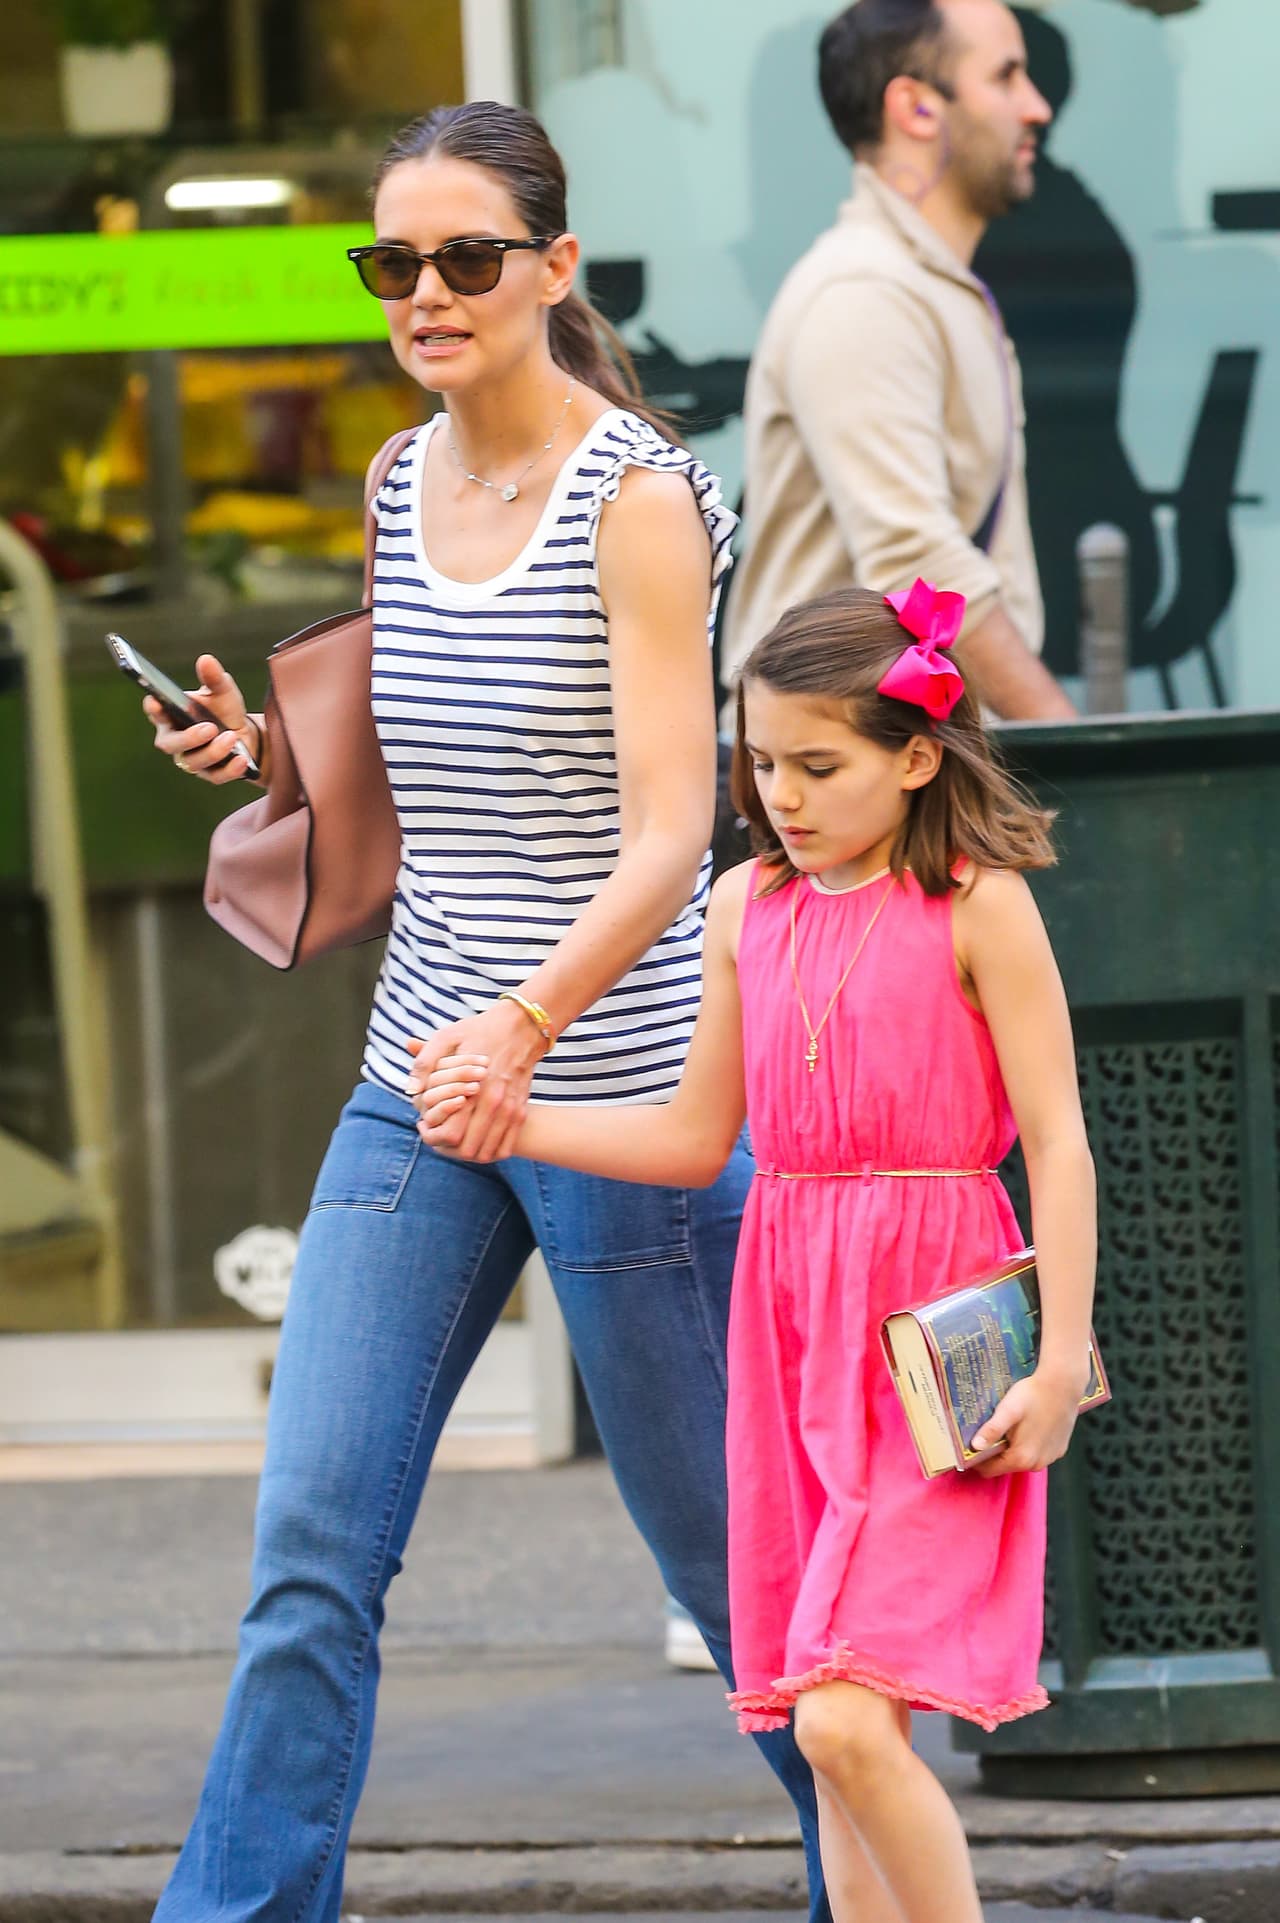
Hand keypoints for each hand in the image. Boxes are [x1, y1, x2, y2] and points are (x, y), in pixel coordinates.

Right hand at [144, 653, 258, 784]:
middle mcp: (175, 740)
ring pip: (194, 762)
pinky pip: (216, 776)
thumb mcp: (222, 691)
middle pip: (170, 744)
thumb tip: (206, 660)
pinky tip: (242, 760)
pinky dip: (229, 770)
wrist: (245, 734)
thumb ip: (214, 678)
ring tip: (231, 737)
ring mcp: (192, 760)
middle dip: (188, 737)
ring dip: (214, 751)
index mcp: (171, 716)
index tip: (155, 702)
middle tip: (209, 728)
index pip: (155, 713)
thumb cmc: (223, 710)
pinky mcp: (210, 774)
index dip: (153, 709)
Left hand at [405, 999, 548, 1161]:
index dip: (434, 1137)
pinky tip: (476, 1142)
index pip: (452, 1134)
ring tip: (455, 1141)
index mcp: (472, 1088)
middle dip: (449, 1149)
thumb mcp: (446, 1037)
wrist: (523, 1026)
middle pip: (469, 1149)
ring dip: (470, 1154)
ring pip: (488, 1152)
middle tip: (438, 1136)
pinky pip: (506, 1147)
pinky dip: (491, 1152)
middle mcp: (493, 1104)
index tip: (425, 1127)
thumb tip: (411, 1090)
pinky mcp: (521, 1111)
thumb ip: (425, 1063)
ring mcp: (510, 1109)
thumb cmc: (480, 1030)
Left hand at [970, 1363, 1087, 1477]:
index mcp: (1021, 1458)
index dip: (978, 1460)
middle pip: (1006, 1466)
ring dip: (1013, 1448)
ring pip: (1022, 1460)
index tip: (972, 1445)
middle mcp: (1036, 1464)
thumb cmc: (1033, 1395)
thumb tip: (975, 1446)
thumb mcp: (1007, 1410)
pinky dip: (1030, 1445)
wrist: (1064, 1385)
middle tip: (991, 1430)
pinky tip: (1028, 1426)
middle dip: (996, 1452)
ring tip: (1010, 1426)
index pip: (990, 1470)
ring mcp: (1049, 1458)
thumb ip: (992, 1430)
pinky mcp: (1059, 1450)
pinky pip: (1037, 1453)